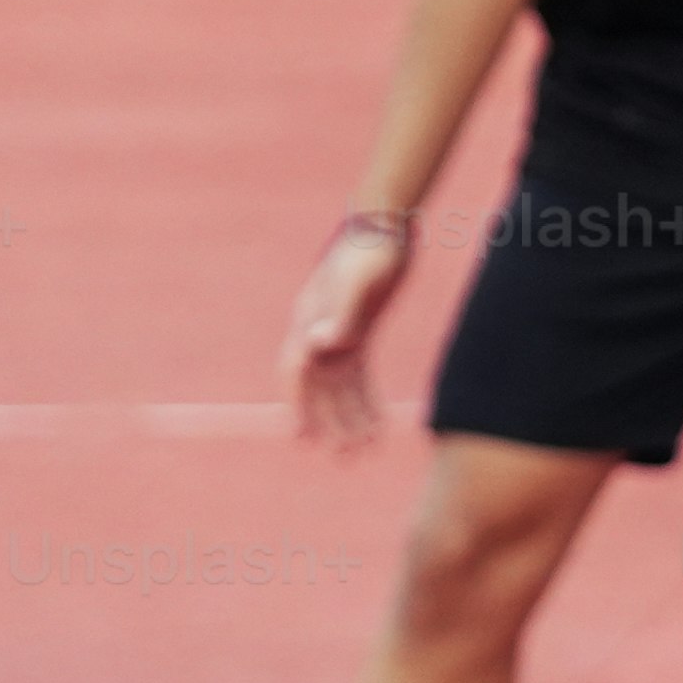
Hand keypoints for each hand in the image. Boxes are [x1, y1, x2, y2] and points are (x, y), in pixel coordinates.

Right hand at [282, 215, 412, 447]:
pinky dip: (367, 402)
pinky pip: (359, 377)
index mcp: (308, 322)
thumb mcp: (357, 281)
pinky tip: (380, 426)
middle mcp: (316, 333)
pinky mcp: (359, 334)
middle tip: (345, 457)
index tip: (302, 437)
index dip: (298, 405)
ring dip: (351, 420)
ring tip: (364, 451)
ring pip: (340, 389)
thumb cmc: (368, 249)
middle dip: (330, 423)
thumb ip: (341, 314)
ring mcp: (336, 335)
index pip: (297, 372)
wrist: (386, 225)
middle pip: (320, 388)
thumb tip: (321, 345)